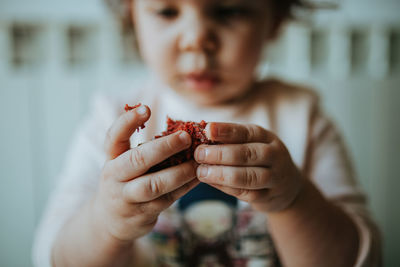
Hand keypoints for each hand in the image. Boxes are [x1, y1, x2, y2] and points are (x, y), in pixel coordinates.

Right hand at [92, 105, 198, 243]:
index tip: (146, 108)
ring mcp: (127, 198)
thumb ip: (142, 148)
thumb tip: (180, 130)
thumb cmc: (124, 182)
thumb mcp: (123, 163)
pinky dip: (184, 187)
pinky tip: (198, 177)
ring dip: (179, 172)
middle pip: (137, 160)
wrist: (110, 221)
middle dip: (164, 147)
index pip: (114, 137)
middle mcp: (115, 177)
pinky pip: (167, 199)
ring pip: (154, 185)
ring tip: (197, 162)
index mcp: (111, 159)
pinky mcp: (142, 214)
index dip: (128, 121)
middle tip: (186, 137)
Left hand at [194, 122, 302, 212]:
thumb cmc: (260, 159)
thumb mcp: (252, 144)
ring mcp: (274, 178)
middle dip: (219, 154)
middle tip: (199, 154)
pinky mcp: (268, 197)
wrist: (287, 186)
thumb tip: (201, 134)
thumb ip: (231, 140)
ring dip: (220, 174)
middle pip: (246, 154)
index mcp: (267, 138)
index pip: (246, 132)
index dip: (226, 130)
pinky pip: (244, 193)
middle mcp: (274, 156)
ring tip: (201, 172)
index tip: (207, 129)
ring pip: (246, 177)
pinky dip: (225, 188)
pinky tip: (211, 182)